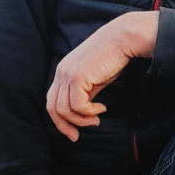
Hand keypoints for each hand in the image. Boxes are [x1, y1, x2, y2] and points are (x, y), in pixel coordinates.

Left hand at [46, 11, 157, 141]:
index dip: (60, 120)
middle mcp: (61, 72)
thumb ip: (85, 93)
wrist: (121, 39)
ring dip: (81, 120)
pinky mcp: (78, 76)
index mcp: (63, 72)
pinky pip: (77, 105)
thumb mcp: (94, 79)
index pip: (52, 100)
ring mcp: (68, 74)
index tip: (73, 132)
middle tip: (78, 135)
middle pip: (52, 108)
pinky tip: (101, 108)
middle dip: (64, 126)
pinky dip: (88, 112)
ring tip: (96, 118)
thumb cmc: (111, 58)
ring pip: (64, 109)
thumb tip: (82, 112)